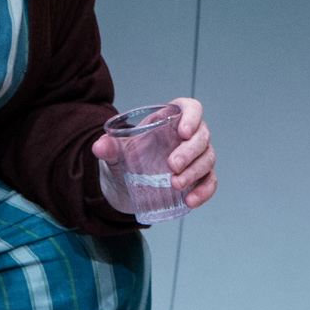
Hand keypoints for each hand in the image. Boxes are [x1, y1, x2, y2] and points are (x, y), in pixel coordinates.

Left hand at [93, 97, 216, 210]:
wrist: (126, 184)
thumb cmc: (126, 158)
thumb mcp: (115, 152)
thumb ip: (108, 147)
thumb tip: (99, 147)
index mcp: (170, 120)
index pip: (190, 108)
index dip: (192, 116)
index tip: (183, 132)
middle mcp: (188, 137)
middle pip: (201, 136)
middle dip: (190, 151)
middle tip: (172, 166)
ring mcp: (196, 157)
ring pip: (207, 158)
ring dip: (195, 172)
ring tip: (176, 184)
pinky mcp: (198, 178)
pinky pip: (210, 182)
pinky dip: (204, 191)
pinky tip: (191, 201)